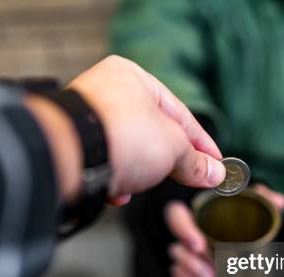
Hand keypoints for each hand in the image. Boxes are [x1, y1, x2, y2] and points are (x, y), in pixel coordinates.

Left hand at [68, 55, 224, 204]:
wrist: (69, 156)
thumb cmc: (121, 136)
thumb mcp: (173, 148)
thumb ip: (194, 161)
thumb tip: (213, 173)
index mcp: (133, 77)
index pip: (179, 113)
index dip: (201, 142)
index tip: (215, 163)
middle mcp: (105, 91)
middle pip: (151, 132)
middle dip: (167, 161)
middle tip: (188, 178)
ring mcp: (85, 119)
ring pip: (126, 150)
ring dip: (138, 172)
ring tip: (140, 184)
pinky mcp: (71, 146)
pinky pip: (102, 163)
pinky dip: (113, 179)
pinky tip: (116, 192)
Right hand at [165, 184, 283, 276]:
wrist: (245, 252)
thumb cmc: (244, 225)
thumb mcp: (256, 211)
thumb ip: (266, 201)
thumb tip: (279, 202)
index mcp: (199, 214)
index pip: (177, 214)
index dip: (183, 230)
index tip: (199, 245)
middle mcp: (187, 233)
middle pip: (175, 246)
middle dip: (189, 263)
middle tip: (212, 276)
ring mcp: (184, 253)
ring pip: (176, 265)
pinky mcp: (184, 270)